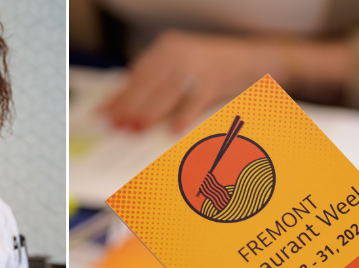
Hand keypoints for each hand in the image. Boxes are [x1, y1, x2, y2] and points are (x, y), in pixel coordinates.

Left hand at [102, 30, 278, 131]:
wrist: (252, 59)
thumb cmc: (214, 68)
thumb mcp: (182, 67)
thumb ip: (159, 82)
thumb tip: (129, 106)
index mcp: (167, 47)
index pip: (136, 73)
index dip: (120, 95)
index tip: (106, 112)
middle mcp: (179, 52)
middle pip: (147, 83)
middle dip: (129, 107)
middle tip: (117, 125)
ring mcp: (197, 64)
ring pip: (165, 92)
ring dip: (149, 113)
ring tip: (136, 129)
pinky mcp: (215, 79)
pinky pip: (194, 101)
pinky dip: (182, 116)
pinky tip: (172, 129)